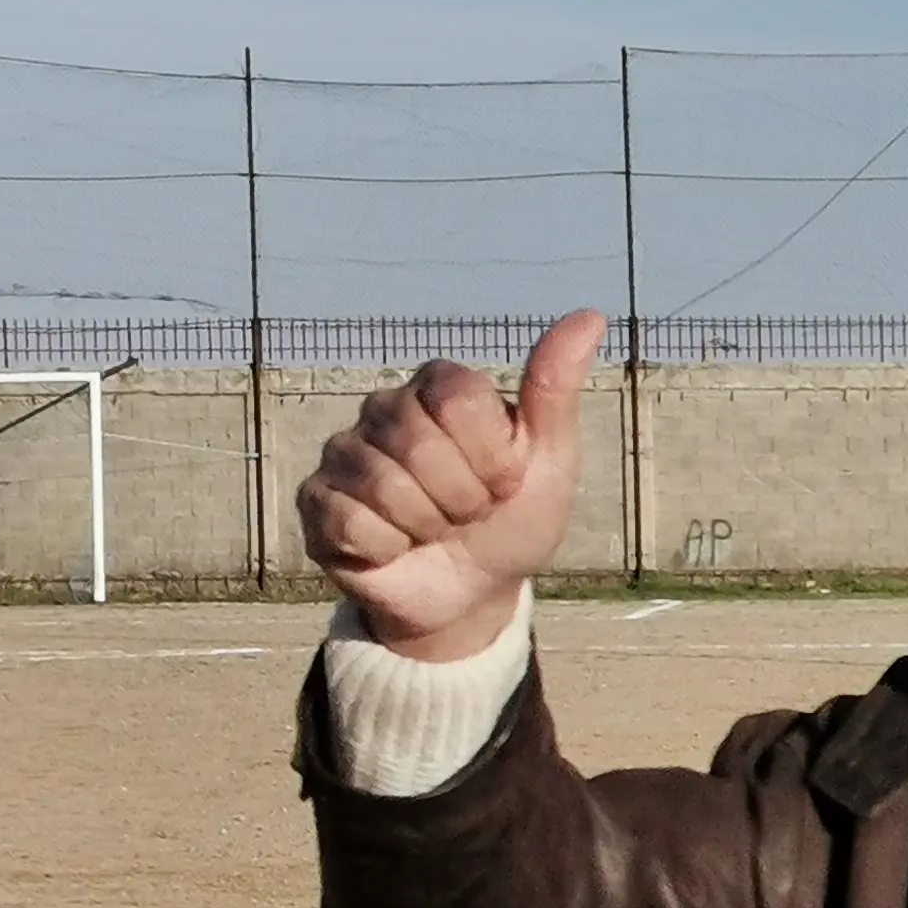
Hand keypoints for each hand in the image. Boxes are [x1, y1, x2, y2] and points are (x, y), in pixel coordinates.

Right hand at [298, 311, 600, 659]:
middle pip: (420, 443)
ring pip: (386, 485)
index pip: (459, 399)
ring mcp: (345, 452)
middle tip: (469, 511)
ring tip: (435, 528)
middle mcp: (384, 408)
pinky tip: (396, 546)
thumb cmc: (513, 518)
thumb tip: (590, 316)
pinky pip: (351, 520)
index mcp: (439, 387)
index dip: (493, 456)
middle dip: (464, 497)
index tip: (506, 480)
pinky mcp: (317, 501)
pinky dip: (389, 546)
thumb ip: (554, 389)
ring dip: (428, 525)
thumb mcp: (549, 460)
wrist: (474, 592)